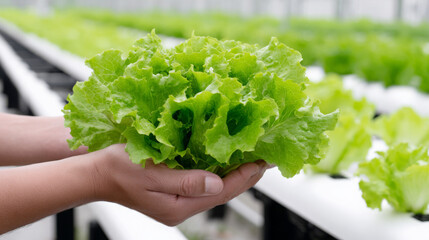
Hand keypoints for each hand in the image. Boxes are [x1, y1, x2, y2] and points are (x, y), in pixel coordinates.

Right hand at [92, 144, 267, 225]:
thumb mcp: (151, 173)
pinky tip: (227, 162)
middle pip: (223, 193)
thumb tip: (217, 184)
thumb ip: (185, 181)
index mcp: (177, 206)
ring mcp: (178, 200)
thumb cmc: (118, 169)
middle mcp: (181, 207)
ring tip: (253, 160)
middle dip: (246, 176)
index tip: (262, 162)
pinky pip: (204, 183)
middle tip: (266, 159)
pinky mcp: (175, 191)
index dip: (244, 177)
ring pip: (216, 189)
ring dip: (235, 174)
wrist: (97, 173)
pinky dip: (219, 172)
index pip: (221, 193)